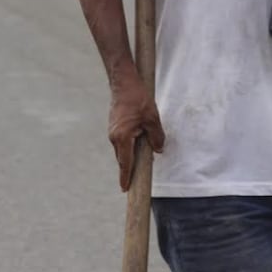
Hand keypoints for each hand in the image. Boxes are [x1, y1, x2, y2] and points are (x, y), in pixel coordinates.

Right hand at [108, 71, 164, 191]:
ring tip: (144, 157)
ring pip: (123, 149)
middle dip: (131, 167)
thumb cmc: (138, 99)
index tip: (125, 189)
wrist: (124, 83)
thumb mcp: (152, 118)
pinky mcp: (114, 126)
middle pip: (124, 157)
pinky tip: (140, 141)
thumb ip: (156, 136)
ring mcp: (112, 132)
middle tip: (138, 179)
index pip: (125, 162)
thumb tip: (158, 150)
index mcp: (122, 138)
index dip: (126, 176)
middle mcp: (114, 137)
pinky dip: (130, 145)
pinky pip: (123, 141)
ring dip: (132, 154)